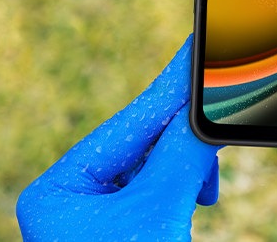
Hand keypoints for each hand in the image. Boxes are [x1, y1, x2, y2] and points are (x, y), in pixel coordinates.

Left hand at [17, 37, 220, 240]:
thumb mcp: (155, 211)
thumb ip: (180, 156)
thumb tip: (206, 106)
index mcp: (54, 192)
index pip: (121, 128)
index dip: (166, 91)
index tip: (195, 52)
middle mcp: (68, 202)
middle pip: (137, 149)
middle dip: (181, 138)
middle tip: (222, 106)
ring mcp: (93, 219)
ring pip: (150, 173)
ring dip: (184, 171)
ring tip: (206, 186)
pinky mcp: (121, 233)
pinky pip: (154, 197)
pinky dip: (180, 192)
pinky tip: (199, 195)